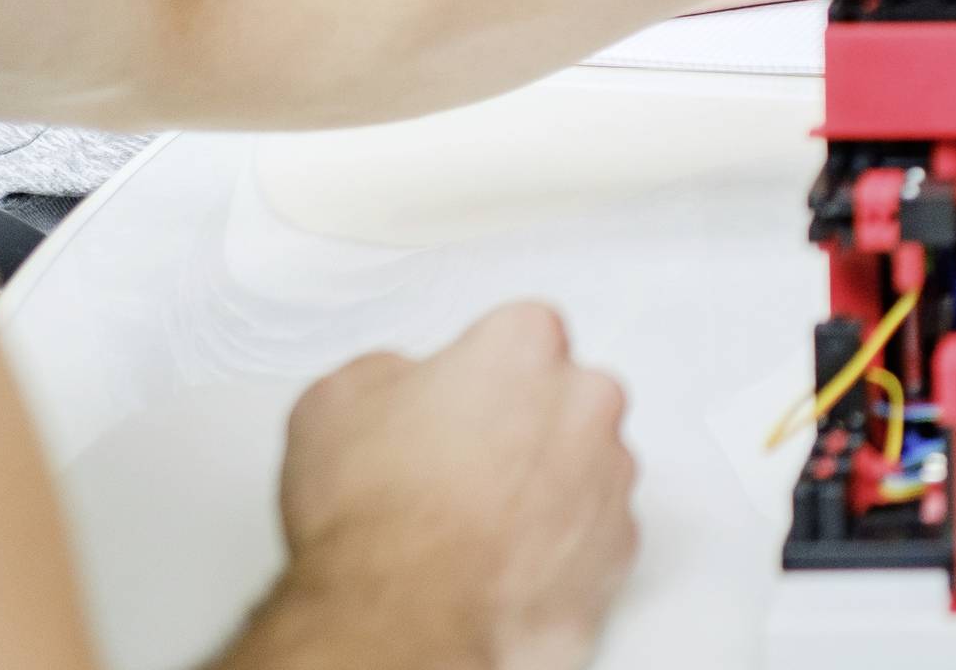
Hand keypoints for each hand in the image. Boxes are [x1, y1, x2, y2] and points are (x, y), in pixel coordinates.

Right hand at [253, 303, 637, 669]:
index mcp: (525, 346)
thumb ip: (391, 373)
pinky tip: (504, 563)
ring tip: (477, 524)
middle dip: (522, 425)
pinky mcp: (619, 550)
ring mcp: (610, 478)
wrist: (402, 619)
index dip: (478, 374)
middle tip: (460, 467)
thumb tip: (400, 388)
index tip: (454, 402)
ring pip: (585, 467)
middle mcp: (586, 403)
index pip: (517, 335)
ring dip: (545, 487)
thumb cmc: (376, 520)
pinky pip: (594, 536)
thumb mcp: (336, 401)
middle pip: (564, 397)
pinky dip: (559, 548)